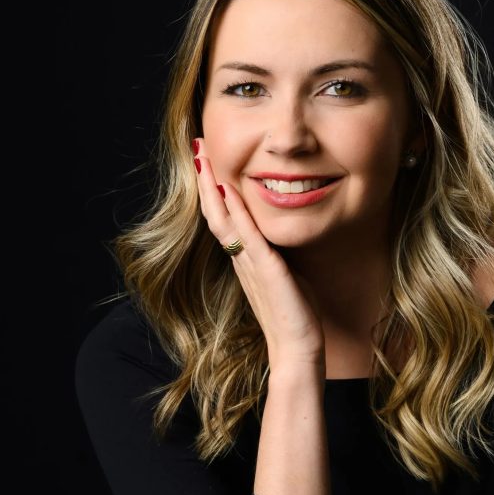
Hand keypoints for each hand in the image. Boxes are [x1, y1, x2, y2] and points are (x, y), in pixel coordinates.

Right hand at [193, 137, 325, 369]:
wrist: (296, 348)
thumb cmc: (293, 314)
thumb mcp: (283, 274)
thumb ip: (275, 253)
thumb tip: (276, 235)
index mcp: (244, 257)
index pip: (223, 216)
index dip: (212, 188)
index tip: (207, 159)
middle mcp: (240, 257)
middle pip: (214, 211)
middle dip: (206, 178)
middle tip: (197, 146)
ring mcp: (249, 262)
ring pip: (223, 218)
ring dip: (211, 186)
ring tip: (203, 156)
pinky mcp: (265, 269)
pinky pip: (246, 234)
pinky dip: (236, 210)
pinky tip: (230, 188)